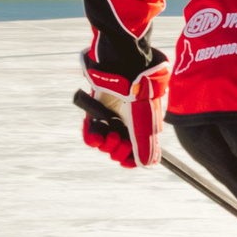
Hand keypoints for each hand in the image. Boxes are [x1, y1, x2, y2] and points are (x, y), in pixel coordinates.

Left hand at [80, 52, 171, 167]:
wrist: (120, 70)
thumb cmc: (137, 94)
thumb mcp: (143, 121)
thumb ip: (145, 145)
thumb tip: (145, 165)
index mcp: (142, 129)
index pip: (137, 154)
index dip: (131, 160)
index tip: (127, 161)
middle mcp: (127, 127)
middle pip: (119, 152)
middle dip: (118, 150)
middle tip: (119, 137)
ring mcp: (111, 122)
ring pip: (105, 146)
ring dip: (106, 143)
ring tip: (110, 132)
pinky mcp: (97, 116)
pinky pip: (91, 136)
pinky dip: (92, 136)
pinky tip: (95, 132)